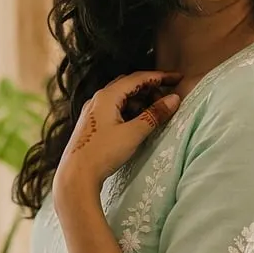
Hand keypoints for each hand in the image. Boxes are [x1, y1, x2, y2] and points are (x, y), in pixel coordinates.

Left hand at [52, 71, 181, 211]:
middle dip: (150, 88)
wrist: (75, 176)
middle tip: (168, 98)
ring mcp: (93, 112)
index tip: (177, 78)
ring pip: (121, 98)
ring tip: (155, 112)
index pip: (138, 78)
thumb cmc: (103, 153)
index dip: (160, 77)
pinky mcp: (92, 124)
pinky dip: (130, 111)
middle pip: (129, 85)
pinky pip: (114, 109)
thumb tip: (174, 99)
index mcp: (107, 96)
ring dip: (140, 101)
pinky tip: (138, 122)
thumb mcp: (133, 133)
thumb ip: (154, 115)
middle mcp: (98, 99)